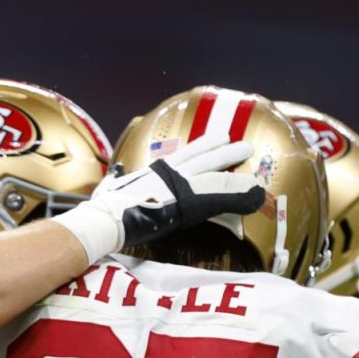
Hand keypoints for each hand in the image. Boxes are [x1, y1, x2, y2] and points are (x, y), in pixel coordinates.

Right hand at [52, 134, 264, 260]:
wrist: (106, 219)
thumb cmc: (103, 209)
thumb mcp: (111, 190)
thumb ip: (117, 183)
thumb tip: (112, 179)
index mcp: (154, 172)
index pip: (183, 155)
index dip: (202, 147)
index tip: (216, 139)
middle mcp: (169, 173)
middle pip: (202, 157)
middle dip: (222, 150)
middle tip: (241, 143)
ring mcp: (180, 186)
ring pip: (214, 173)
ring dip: (234, 167)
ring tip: (252, 159)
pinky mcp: (187, 202)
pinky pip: (220, 197)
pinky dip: (238, 194)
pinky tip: (255, 193)